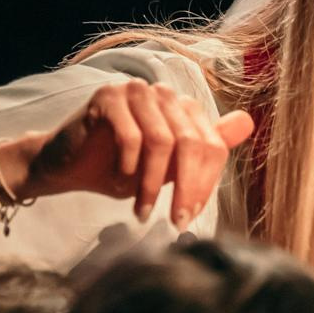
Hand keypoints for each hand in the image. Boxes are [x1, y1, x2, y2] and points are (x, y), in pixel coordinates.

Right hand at [24, 80, 254, 228]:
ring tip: (142, 211)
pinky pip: (129, 136)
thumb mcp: (169, 167)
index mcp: (183, 107)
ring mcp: (135, 91)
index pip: (212, 145)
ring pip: (161, 142)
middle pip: (191, 143)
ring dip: (151, 184)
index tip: (188, 216)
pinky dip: (127, 167)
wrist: (66, 167)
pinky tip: (117, 184)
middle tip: (175, 221)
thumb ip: (205, 147)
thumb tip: (248, 121)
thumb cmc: (120, 169)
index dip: (204, 184)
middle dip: (185, 188)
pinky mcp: (107, 97)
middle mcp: (163, 93)